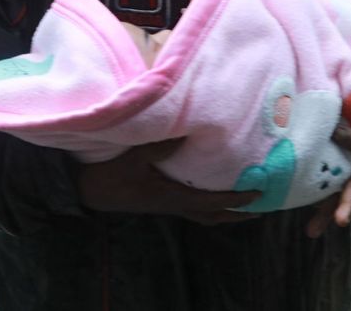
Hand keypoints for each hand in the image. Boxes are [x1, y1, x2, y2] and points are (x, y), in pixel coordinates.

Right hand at [78, 138, 260, 224]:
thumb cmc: (111, 175)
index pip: (212, 202)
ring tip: (243, 206)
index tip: (258, 193)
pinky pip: (192, 209)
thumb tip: (187, 133)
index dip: (236, 200)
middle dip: (237, 214)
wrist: (89, 191)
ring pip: (203, 215)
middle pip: (213, 216)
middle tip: (261, 208)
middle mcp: (174, 205)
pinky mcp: (160, 202)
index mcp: (172, 197)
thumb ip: (159, 146)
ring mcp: (167, 206)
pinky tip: (211, 196)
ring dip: (224, 213)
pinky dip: (208, 206)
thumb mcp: (134, 157)